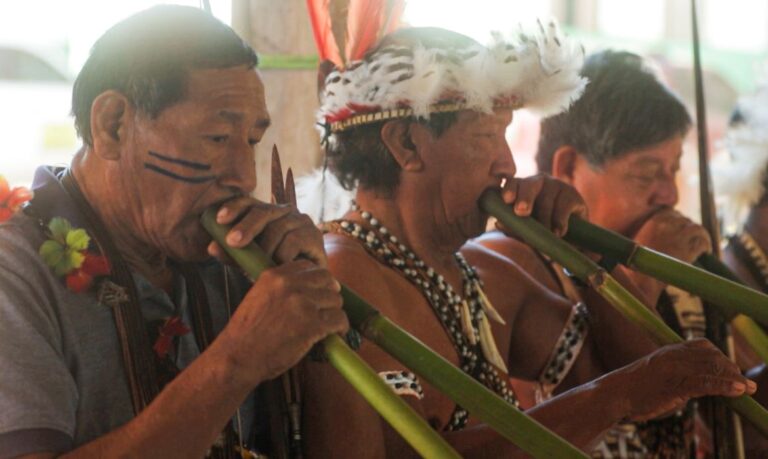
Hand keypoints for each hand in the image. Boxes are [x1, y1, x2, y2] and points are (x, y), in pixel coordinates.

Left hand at [208, 196, 326, 266]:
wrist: (308, 285)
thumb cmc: (277, 269)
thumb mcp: (250, 261)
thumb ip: (233, 255)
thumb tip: (211, 247)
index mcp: (267, 213)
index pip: (249, 202)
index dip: (234, 207)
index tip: (219, 219)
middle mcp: (285, 212)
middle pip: (263, 212)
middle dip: (246, 226)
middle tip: (233, 242)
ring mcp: (301, 221)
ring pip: (278, 229)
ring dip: (266, 250)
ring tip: (261, 267)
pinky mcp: (313, 235)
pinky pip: (293, 241)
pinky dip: (283, 256)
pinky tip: (280, 266)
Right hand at [218, 259, 347, 384]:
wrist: (239, 356)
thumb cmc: (247, 331)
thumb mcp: (258, 296)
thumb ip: (279, 286)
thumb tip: (306, 286)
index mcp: (274, 275)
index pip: (308, 266)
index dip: (317, 279)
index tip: (318, 291)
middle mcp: (289, 285)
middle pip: (327, 280)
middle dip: (330, 293)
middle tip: (327, 307)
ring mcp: (302, 304)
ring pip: (335, 299)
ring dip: (335, 312)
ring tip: (330, 323)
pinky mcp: (312, 325)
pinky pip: (339, 319)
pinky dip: (341, 327)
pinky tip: (336, 333)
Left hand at [497, 174, 586, 236]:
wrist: (571, 238)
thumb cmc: (542, 229)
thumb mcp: (527, 230)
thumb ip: (514, 226)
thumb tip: (499, 223)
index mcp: (521, 187)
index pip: (512, 183)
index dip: (509, 189)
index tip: (506, 200)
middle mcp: (538, 181)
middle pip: (529, 185)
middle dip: (524, 198)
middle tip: (521, 212)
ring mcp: (556, 185)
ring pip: (546, 199)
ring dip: (544, 219)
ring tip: (545, 235)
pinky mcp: (572, 193)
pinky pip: (563, 206)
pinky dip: (560, 221)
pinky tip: (558, 232)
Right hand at [617, 339, 755, 421]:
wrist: (615, 395)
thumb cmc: (635, 389)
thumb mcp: (657, 374)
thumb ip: (677, 374)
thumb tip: (698, 385)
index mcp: (669, 350)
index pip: (703, 346)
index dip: (722, 358)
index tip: (732, 372)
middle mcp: (673, 355)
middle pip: (712, 356)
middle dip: (732, 370)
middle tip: (745, 385)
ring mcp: (674, 369)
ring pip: (712, 368)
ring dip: (735, 379)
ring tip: (749, 389)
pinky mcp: (674, 384)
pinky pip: (705, 383)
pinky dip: (725, 386)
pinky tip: (738, 391)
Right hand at [633, 208, 710, 263]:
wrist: (640, 278)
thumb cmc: (636, 262)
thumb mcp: (637, 239)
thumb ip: (649, 231)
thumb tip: (661, 231)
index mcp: (654, 221)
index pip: (671, 213)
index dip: (677, 219)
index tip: (679, 227)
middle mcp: (668, 226)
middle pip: (685, 220)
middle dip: (688, 228)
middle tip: (691, 238)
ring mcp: (679, 237)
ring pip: (697, 229)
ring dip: (701, 236)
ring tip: (702, 244)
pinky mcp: (688, 250)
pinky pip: (702, 243)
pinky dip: (706, 246)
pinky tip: (706, 252)